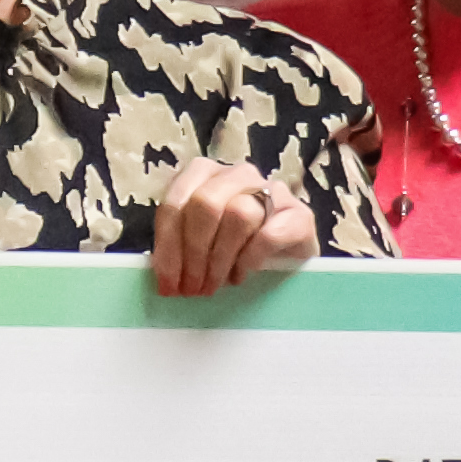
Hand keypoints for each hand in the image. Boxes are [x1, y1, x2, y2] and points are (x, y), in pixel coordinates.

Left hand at [146, 157, 320, 298]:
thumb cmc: (235, 249)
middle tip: (192, 287)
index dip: (168, 246)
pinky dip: (249, 259)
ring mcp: (272, 190)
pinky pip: (268, 234)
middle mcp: (236, 175)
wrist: (289, 258)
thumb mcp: (200, 243)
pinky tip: (241, 275)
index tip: (167, 282)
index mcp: (204, 175)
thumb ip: (179, 246)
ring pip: (238, 214)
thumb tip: (161, 275)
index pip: (175, 202)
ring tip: (214, 284)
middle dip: (193, 251)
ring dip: (220, 258)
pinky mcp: (299, 215)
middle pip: (205, 203)